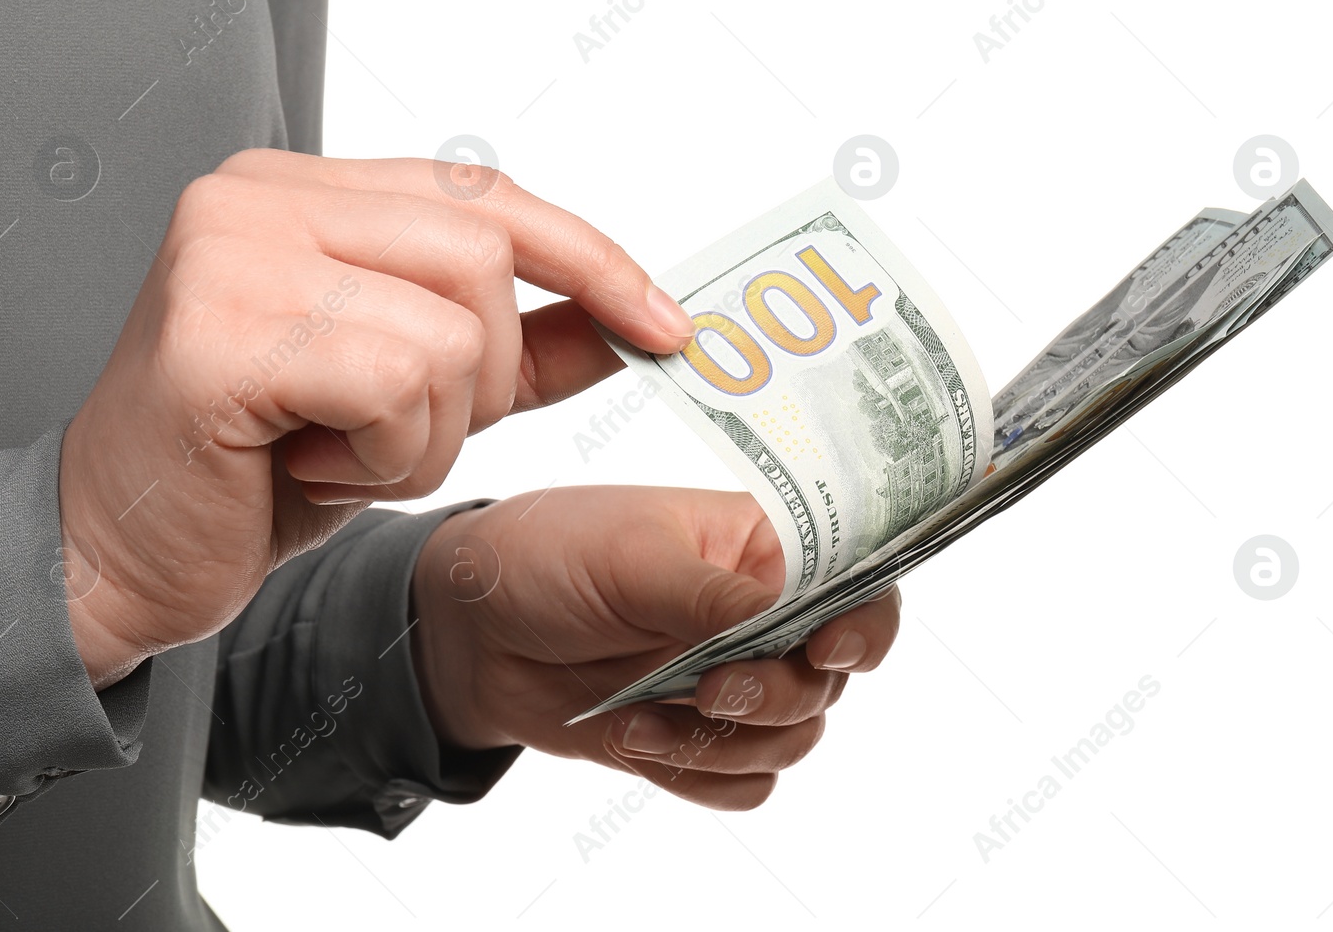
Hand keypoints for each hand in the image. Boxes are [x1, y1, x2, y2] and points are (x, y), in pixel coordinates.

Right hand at [58, 150, 695, 687]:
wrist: (118, 553)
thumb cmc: (257, 469)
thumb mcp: (413, 398)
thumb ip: (517, 349)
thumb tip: (631, 323)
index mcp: (299, 190)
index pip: (485, 195)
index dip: (590, 260)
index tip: (666, 325)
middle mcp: (256, 196)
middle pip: (483, 257)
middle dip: (484, 378)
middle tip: (397, 434)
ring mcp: (230, 252)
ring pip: (451, 331)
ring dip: (428, 433)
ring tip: (341, 456)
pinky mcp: (217, 331)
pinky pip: (395, 383)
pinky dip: (384, 457)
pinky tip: (308, 470)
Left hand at [411, 486, 901, 808]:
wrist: (468, 628)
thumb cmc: (546, 555)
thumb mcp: (628, 557)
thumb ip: (711, 595)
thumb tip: (787, 619)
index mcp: (761, 547)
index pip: (856, 582)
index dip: (864, 623)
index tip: (830, 649)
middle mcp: (759, 615)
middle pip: (828, 679)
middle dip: (777, 694)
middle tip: (712, 688)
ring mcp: (727, 680)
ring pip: (792, 739)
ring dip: (730, 742)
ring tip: (650, 715)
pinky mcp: (691, 737)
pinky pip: (741, 784)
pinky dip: (698, 775)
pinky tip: (637, 739)